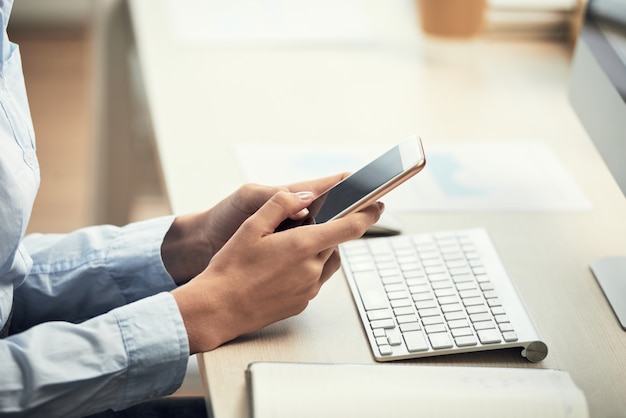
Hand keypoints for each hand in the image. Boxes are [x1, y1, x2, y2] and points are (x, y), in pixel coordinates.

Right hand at [171, 189, 383, 352]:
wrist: (218, 309)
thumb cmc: (231, 268)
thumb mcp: (251, 227)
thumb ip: (281, 204)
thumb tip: (306, 196)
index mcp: (303, 246)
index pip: (350, 227)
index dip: (369, 214)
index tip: (378, 204)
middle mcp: (311, 269)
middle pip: (336, 243)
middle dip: (329, 231)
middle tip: (306, 226)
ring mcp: (308, 289)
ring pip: (328, 263)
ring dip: (320, 250)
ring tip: (292, 247)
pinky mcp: (301, 303)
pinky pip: (315, 280)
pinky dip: (308, 269)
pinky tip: (283, 268)